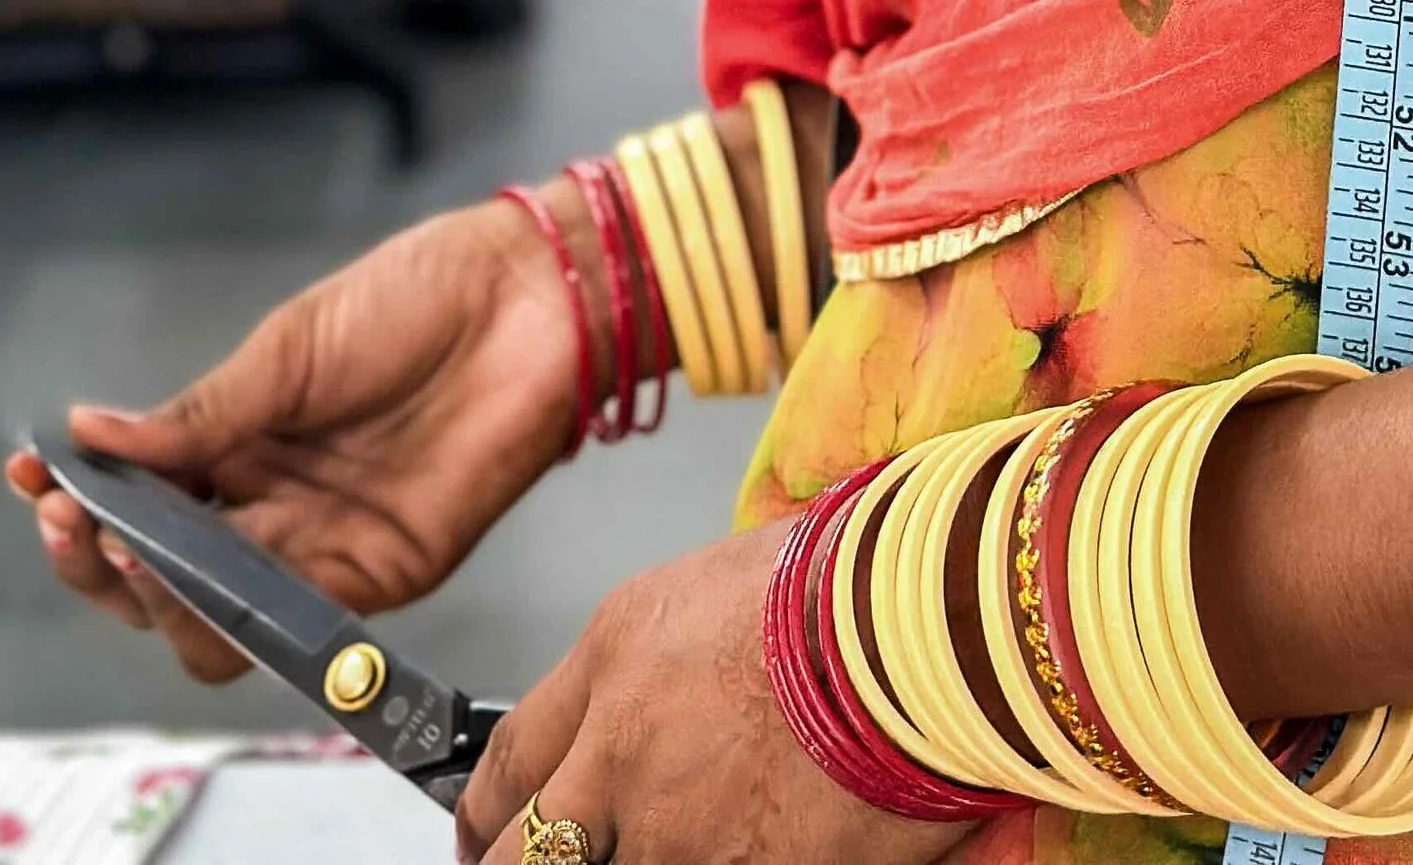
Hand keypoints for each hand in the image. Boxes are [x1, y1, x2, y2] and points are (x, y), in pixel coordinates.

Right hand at [3, 194, 585, 682]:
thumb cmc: (418, 297)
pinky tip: (199, 576)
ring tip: (125, 552)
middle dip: (103, 566)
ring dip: (157, 599)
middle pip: (165, 577)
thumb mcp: (291, 346)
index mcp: (243, 443)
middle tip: (74, 529)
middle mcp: (273, 506)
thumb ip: (200, 412)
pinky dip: (236, 611)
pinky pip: (292, 619)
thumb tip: (87, 435)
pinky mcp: (378, 574)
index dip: (85, 505)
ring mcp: (322, 546)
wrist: (526, 299)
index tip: (33, 483)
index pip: (144, 503)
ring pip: (215, 618)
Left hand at [455, 521, 965, 864]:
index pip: (507, 763)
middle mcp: (621, 751)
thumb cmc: (844, 576)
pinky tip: (755, 855)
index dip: (486, 817)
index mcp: (611, 659)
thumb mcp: (717, 590)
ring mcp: (678, 830)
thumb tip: (654, 712)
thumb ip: (660, 666)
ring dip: (643, 862)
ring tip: (690, 841)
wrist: (925, 616)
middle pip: (523, 855)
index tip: (486, 837)